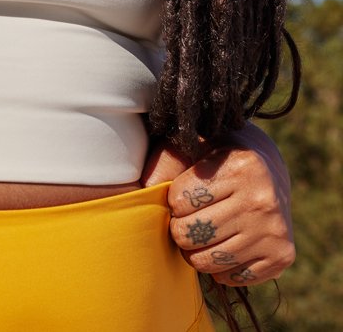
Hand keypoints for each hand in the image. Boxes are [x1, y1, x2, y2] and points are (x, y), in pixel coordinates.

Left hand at [143, 125, 293, 286]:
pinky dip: (219, 267)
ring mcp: (274, 232)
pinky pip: (232, 277)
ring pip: (209, 261)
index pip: (180, 200)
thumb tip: (141, 192)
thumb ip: (166, 163)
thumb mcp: (193, 145)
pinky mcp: (281, 257)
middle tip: (188, 219)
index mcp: (240, 166)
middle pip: (192, 234)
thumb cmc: (218, 155)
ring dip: (195, 252)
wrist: (269, 169)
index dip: (174, 201)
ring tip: (201, 234)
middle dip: (180, 229)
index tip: (184, 195)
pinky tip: (224, 244)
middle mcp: (261, 200)